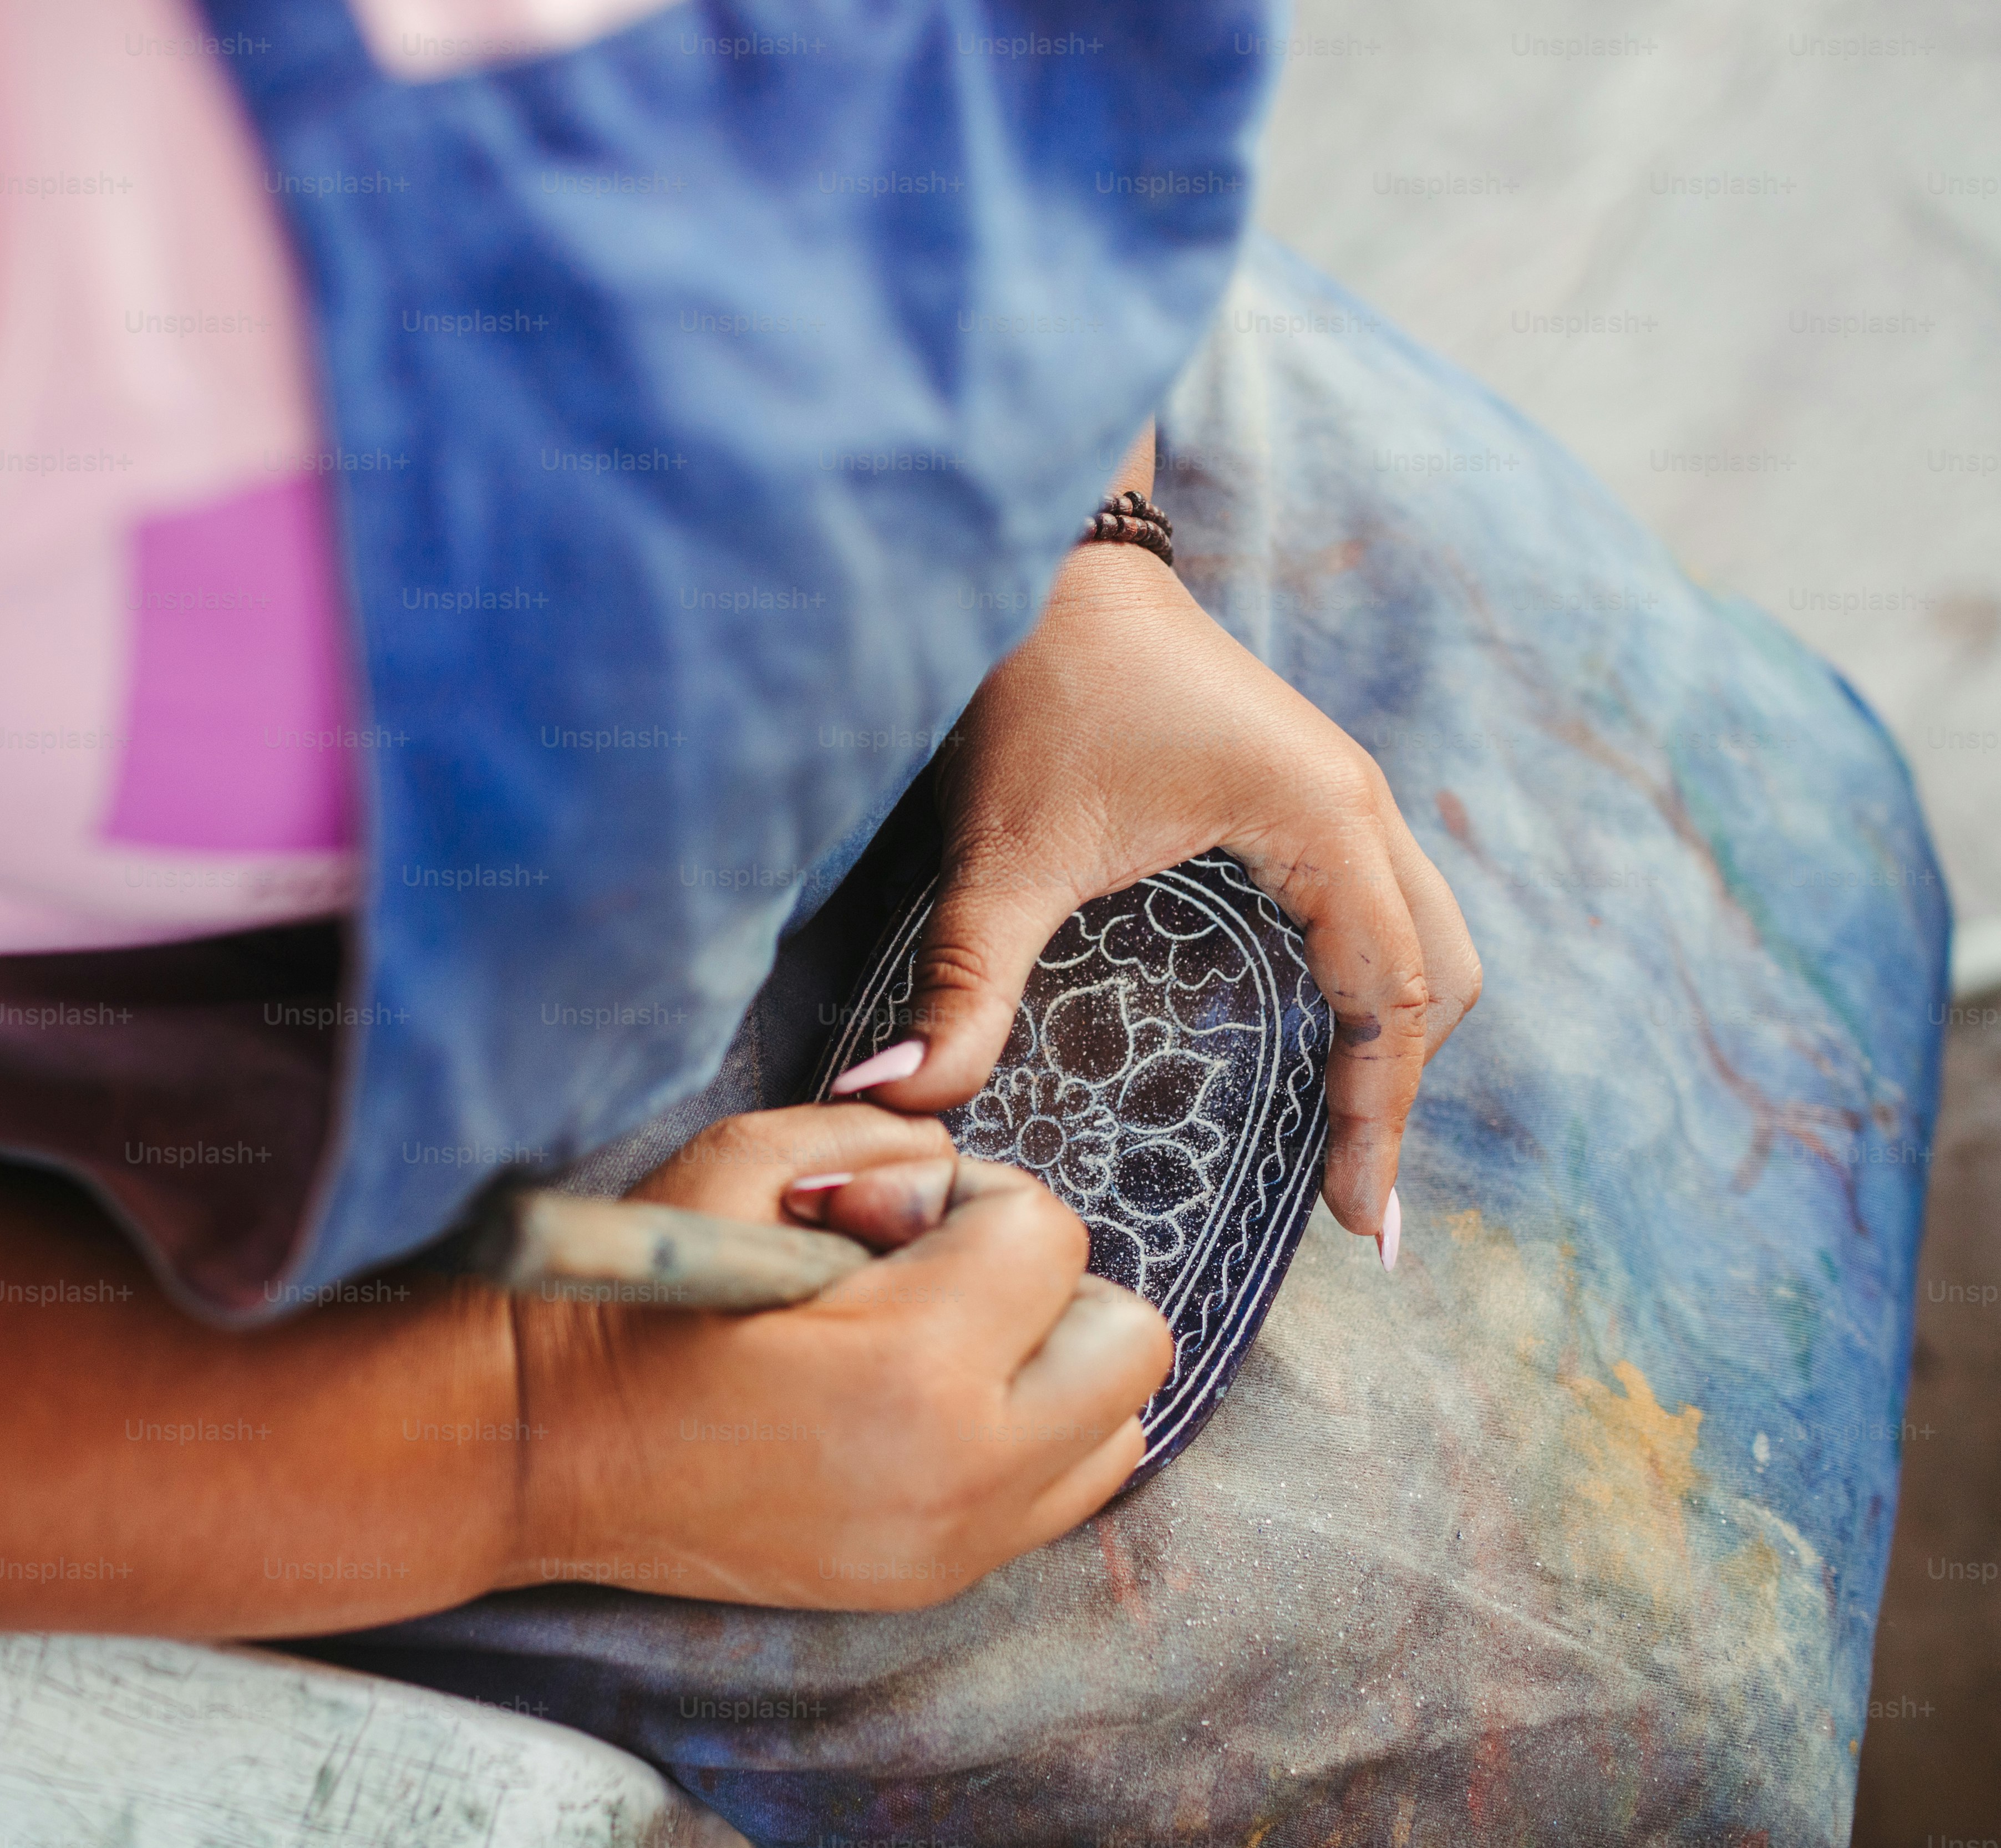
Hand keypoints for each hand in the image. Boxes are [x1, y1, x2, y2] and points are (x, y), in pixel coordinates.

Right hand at [502, 1105, 1169, 1608]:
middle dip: (1045, 1284)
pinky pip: (1058, 1496)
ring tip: (939, 1345)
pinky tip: (922, 1407)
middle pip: (1127, 1340)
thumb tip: (948, 1161)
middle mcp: (959, 1471)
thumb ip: (874, 1135)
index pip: (1050, 1233)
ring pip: (1118, 1429)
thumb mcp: (734, 1166)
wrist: (538, 1453)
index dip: (972, 1196)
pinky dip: (1025, 1440)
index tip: (883, 1213)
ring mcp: (951, 1544)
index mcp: (913, 1364)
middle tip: (938, 1275)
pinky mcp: (928, 1581)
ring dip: (1050, 1369)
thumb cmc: (629, 1302)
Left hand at [838, 434, 1480, 1258]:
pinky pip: (1377, 902)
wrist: (1045, 555)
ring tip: (1351, 1144)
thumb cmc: (1036, 685)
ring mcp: (1337, 786)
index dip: (1381, 1118)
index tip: (1361, 1224)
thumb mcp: (1001, 854)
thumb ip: (964, 984)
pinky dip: (1369, 981)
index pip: (1391, 999)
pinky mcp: (1300, 782)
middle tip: (1358, 1205)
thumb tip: (901, 1100)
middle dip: (1404, 1089)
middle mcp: (1355, 801)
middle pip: (1437, 974)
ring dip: (1397, 1035)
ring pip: (1421, 934)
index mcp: (1320, 819)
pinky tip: (1315, 1043)